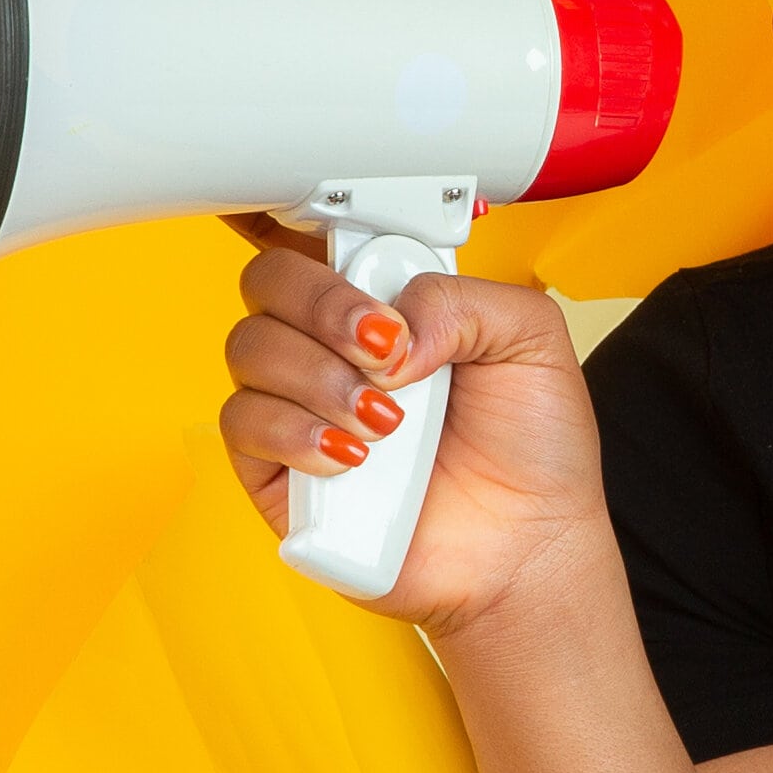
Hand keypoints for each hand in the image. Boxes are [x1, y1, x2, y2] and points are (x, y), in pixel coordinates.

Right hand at [213, 216, 615, 632]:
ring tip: (387, 421)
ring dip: (320, 377)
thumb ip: (462, 297)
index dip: (305, 221)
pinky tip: (352, 457)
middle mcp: (334, 346)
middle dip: (323, 305)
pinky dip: (295, 433)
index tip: (350, 250)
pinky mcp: (277, 470)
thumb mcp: (530, 340)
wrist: (526, 552)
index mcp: (387, 301)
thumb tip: (391, 320)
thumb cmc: (530, 450)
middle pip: (269, 281)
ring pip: (250, 348)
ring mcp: (301, 405)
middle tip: (384, 347)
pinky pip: (243, 425)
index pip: (315, 236)